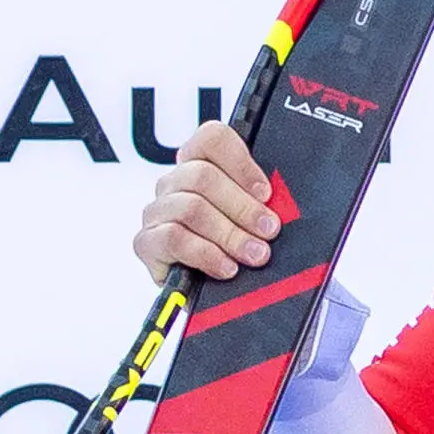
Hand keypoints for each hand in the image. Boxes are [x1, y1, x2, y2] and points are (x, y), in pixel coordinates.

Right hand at [136, 118, 281, 280]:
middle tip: (269, 230)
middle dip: (243, 206)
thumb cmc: (241, 246)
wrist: (218, 294)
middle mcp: (175, 184)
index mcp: (203, 166)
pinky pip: (172, 239)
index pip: (211, 139)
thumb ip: (268, 203)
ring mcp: (158, 212)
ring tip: (255, 254)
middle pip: (201, 176)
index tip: (266, 193)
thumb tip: (287, 203)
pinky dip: (206, 254)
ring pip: (190, 208)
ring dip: (230, 233)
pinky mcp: (146, 243)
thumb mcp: (259, 220)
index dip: (241, 162)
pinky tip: (225, 267)